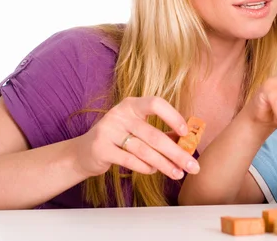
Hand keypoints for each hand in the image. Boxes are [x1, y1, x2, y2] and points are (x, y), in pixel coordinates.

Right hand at [73, 96, 199, 180]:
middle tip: (192, 166)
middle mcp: (119, 114)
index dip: (173, 116)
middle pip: (153, 134)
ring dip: (164, 164)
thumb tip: (188, 141)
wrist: (84, 152)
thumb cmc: (119, 139)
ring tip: (177, 173)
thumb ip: (162, 133)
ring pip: (143, 150)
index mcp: (132, 105)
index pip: (156, 103)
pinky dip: (145, 167)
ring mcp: (108, 130)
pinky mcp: (101, 149)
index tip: (186, 132)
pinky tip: (154, 171)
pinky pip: (129, 160)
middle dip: (176, 152)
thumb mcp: (139, 130)